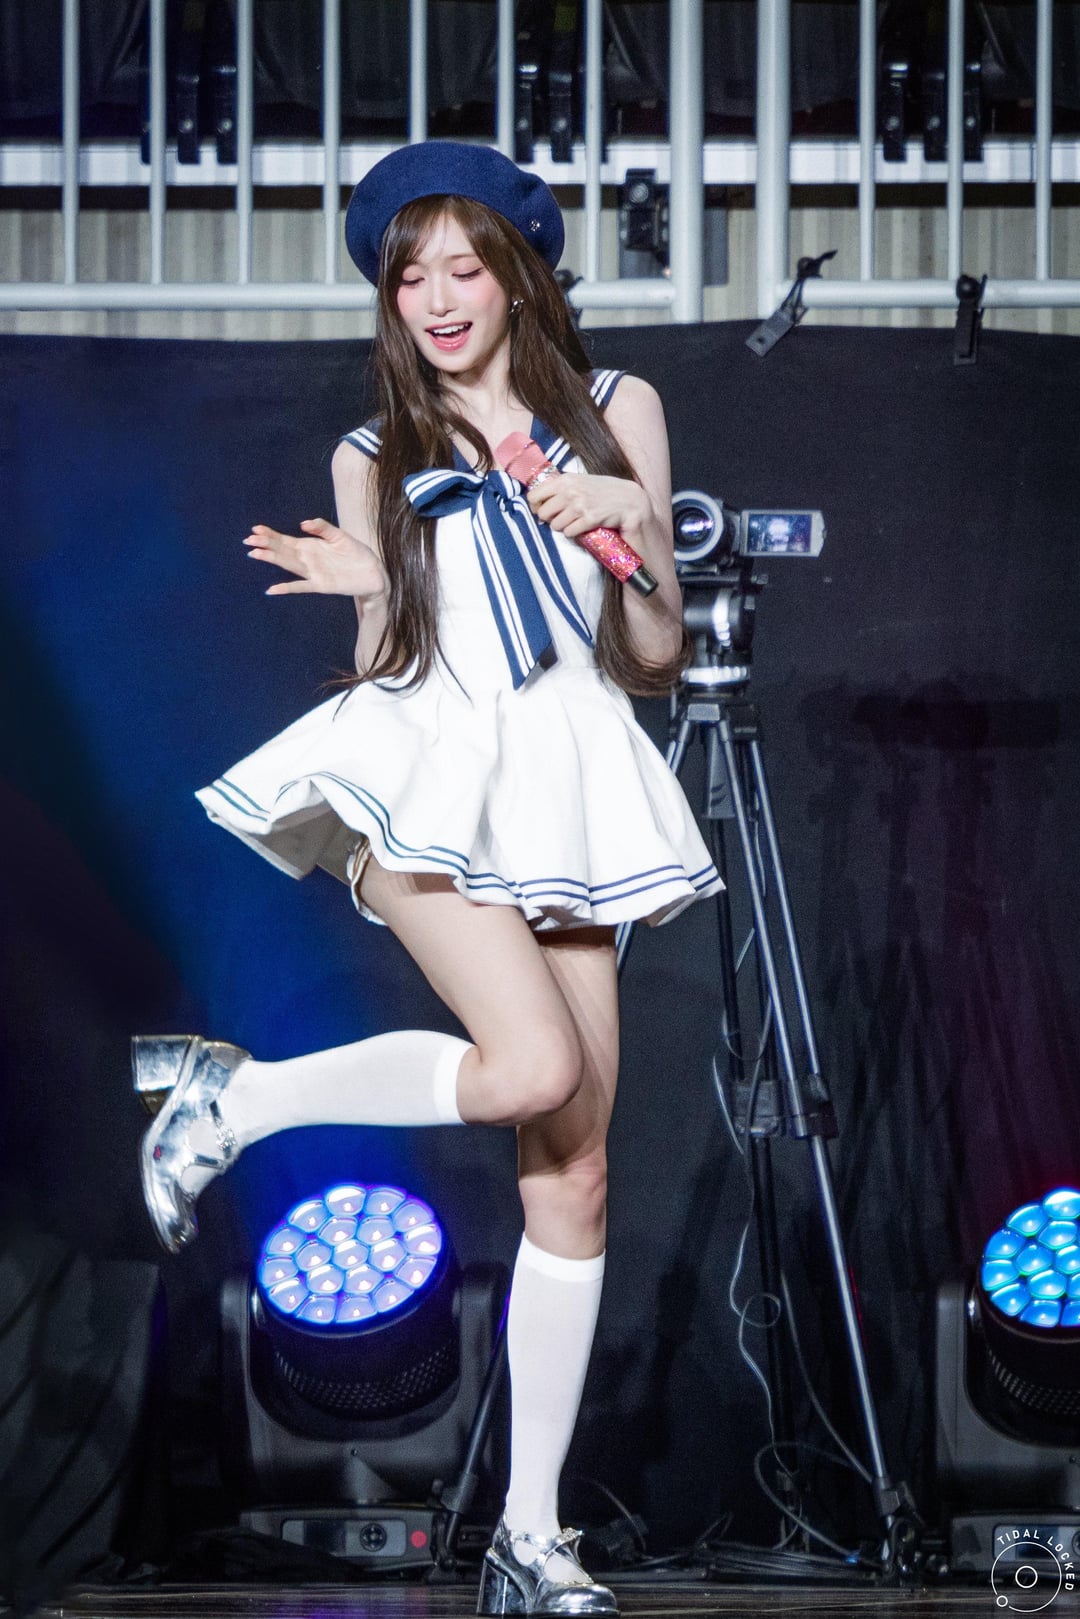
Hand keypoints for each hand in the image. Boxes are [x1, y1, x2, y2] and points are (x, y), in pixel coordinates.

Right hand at [243, 518, 387, 598]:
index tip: (255, 529)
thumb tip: (303, 523)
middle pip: (282, 551)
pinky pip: (300, 587)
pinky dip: (286, 588)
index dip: (271, 535)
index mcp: (310, 545)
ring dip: (271, 560)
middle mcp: (307, 559)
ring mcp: (312, 573)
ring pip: (287, 565)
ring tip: (254, 554)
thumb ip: (322, 528)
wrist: (373, 573)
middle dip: (265, 545)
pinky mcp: (321, 585)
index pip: (286, 539)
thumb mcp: (340, 536)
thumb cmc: (356, 553)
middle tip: (248, 540)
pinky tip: (272, 590)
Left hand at [526, 473, 651, 540]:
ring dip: (563, 527)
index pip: (534, 495)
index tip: (543, 510)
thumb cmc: (605, 491)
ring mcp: (580, 505)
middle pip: (542, 513)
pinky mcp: (589, 519)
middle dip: (550, 519)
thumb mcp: (582, 482)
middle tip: (562, 519)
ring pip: (555, 525)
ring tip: (575, 523)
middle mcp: (570, 491)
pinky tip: (583, 527)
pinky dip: (574, 533)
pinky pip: (569, 532)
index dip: (536, 506)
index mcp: (566, 479)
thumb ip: (562, 487)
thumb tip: (539, 501)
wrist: (630, 500)